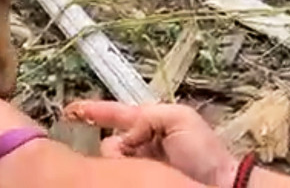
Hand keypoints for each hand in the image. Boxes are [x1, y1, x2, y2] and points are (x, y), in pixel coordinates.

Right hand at [63, 100, 236, 185]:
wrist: (220, 186)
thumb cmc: (203, 151)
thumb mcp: (179, 118)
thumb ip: (147, 117)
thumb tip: (126, 136)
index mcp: (150, 124)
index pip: (115, 114)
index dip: (92, 111)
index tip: (69, 111)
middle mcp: (140, 146)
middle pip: (110, 143)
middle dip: (111, 146)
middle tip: (130, 153)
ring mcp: (139, 168)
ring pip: (112, 160)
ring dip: (119, 162)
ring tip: (145, 166)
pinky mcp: (138, 180)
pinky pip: (119, 175)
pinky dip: (119, 172)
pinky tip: (130, 173)